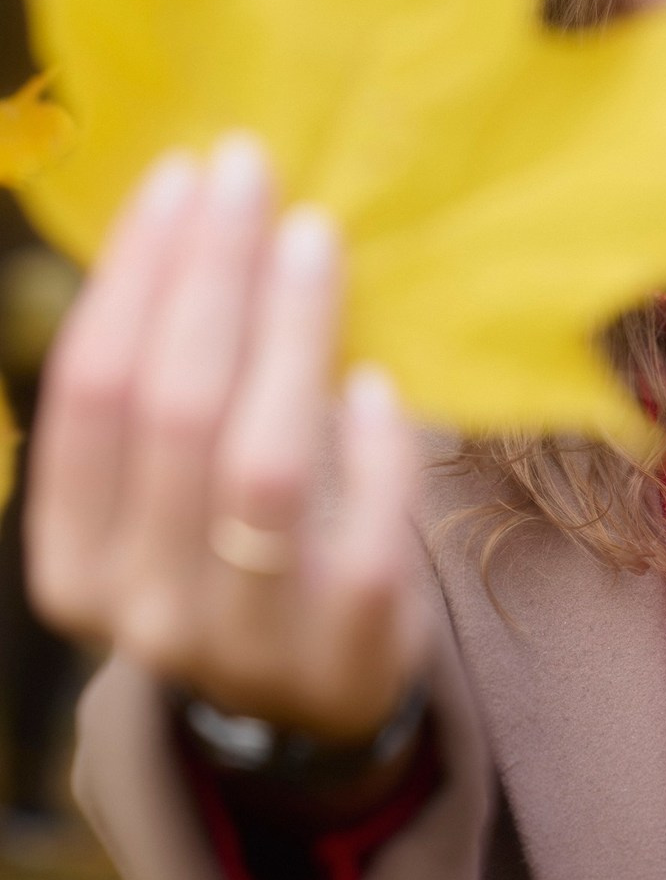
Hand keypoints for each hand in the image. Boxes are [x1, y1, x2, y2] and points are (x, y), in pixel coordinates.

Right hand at [25, 134, 430, 741]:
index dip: (136, 277)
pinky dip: (372, 449)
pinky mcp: (349, 648)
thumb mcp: (176, 506)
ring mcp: (248, 638)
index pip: (93, 396)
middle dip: (210, 274)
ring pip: (262, 462)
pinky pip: (364, 528)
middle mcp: (142, 609)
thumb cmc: (241, 572)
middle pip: (174, 411)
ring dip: (288, 332)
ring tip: (314, 240)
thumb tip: (207, 235)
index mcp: (75, 565)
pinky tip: (375, 383)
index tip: (181, 180)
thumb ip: (174, 405)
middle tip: (250, 172)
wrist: (311, 707)